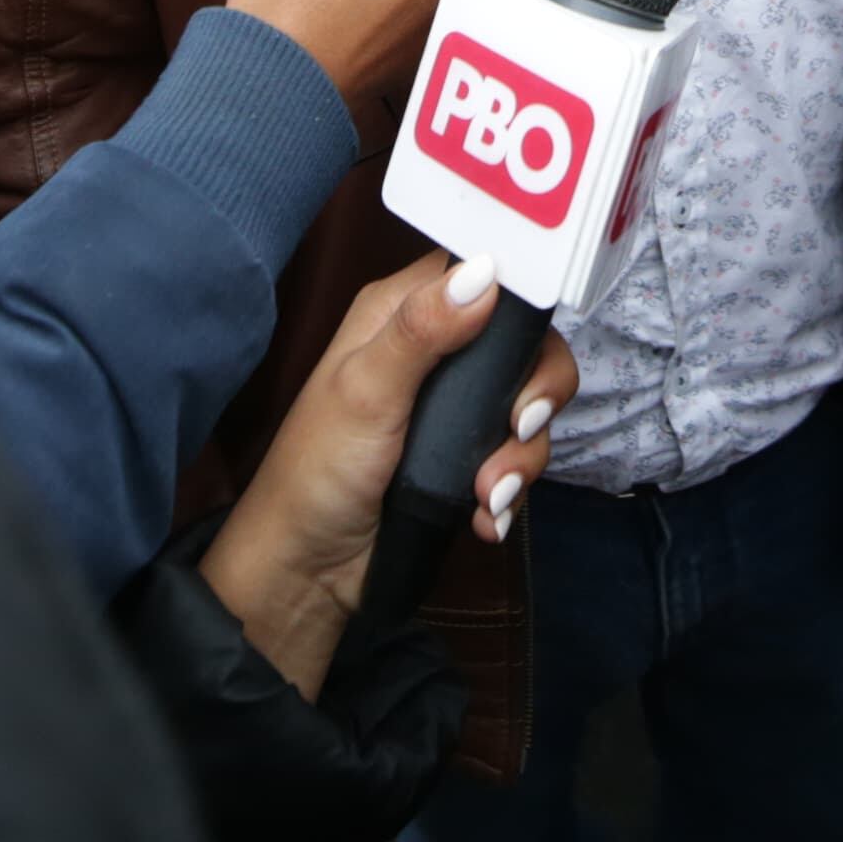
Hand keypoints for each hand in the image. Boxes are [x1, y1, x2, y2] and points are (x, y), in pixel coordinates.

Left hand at [203, 253, 577, 697]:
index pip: (481, 275)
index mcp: (401, 314)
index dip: (519, 300)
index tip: (532, 343)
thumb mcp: (366, 391)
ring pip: (526, 411)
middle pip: (522, 349)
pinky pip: (515, 462)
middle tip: (518, 429)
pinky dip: (509, 493)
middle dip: (534, 396)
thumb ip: (421, 330)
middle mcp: (433, 353)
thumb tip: (486, 270)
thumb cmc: (318, 470)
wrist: (308, 571)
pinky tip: (486, 519)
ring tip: (487, 495)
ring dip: (520, 458)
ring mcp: (451, 411)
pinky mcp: (463, 460)